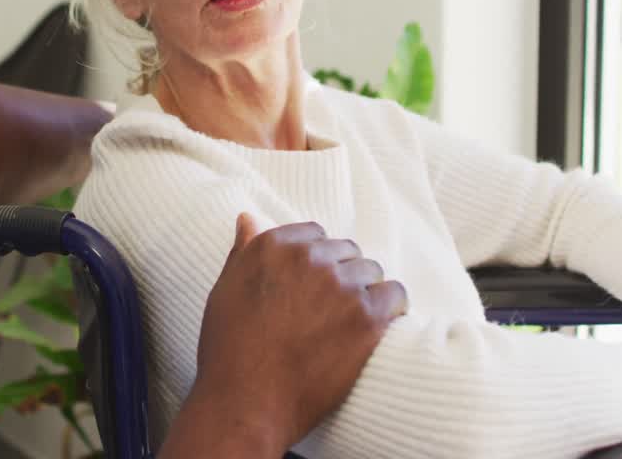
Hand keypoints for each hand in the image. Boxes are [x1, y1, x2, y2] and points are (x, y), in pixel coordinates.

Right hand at [160, 214, 407, 457]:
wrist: (246, 403)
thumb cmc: (229, 352)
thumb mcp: (225, 291)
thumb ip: (244, 252)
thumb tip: (249, 218)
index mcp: (273, 246)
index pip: (315, 235)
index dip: (318, 263)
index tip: (313, 288)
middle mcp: (309, 258)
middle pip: (346, 252)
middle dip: (342, 276)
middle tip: (331, 311)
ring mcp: (340, 286)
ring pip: (372, 272)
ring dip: (366, 292)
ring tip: (351, 323)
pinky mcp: (367, 317)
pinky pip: (395, 296)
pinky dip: (391, 309)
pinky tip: (378, 328)